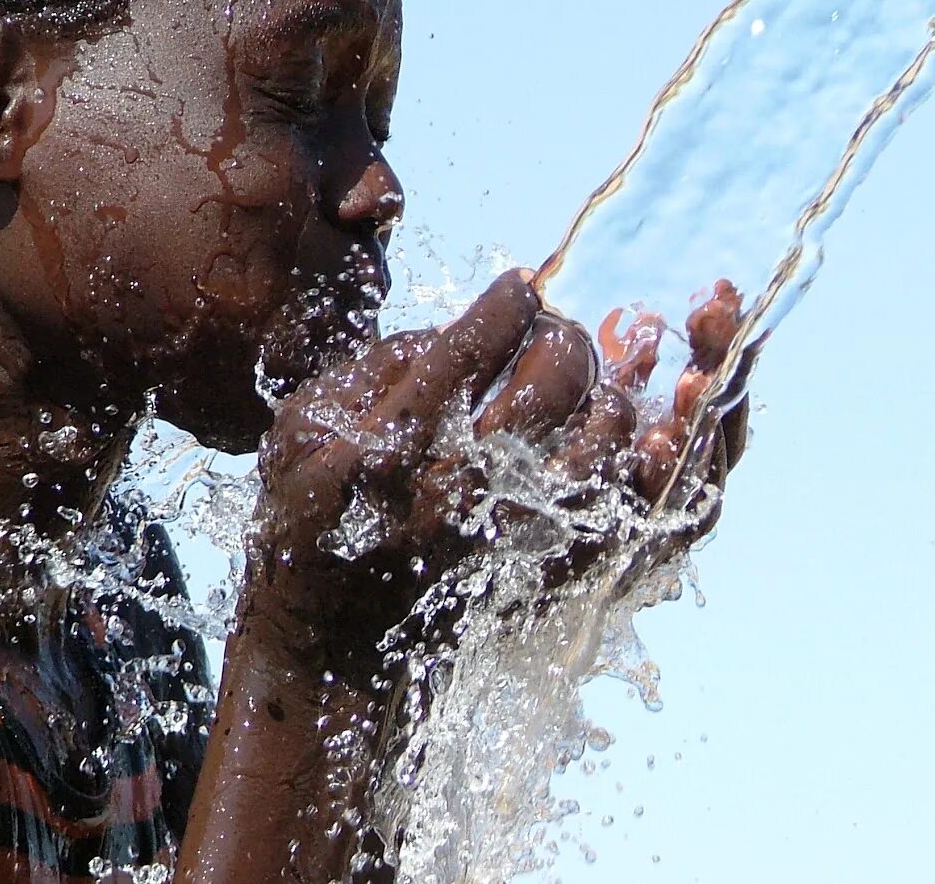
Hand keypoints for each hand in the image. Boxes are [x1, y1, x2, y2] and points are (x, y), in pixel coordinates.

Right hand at [241, 271, 752, 676]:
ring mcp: (515, 533)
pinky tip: (609, 435)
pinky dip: (632, 458)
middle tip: (553, 333)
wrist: (335, 646)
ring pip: (601, 435)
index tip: (519, 288)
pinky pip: (622, 501)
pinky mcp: (549, 568)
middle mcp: (463, 486)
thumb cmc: (312, 522)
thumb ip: (375, 368)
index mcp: (395, 445)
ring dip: (604, 393)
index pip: (473, 345)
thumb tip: (456, 330)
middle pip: (554, 378)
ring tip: (586, 386)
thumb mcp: (302, 431)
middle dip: (562, 337)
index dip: (508, 304)